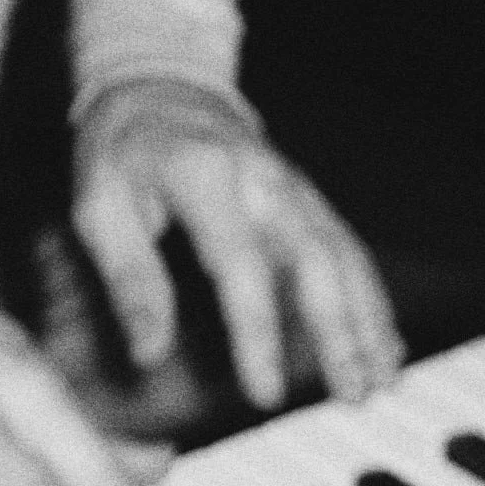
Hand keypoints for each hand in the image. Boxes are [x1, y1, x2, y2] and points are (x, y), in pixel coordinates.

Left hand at [73, 83, 402, 411]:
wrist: (159, 89)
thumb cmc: (122, 156)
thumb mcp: (99, 208)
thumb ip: (131, 280)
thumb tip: (150, 357)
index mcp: (204, 177)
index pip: (239, 264)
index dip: (256, 334)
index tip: (265, 396)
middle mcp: (262, 178)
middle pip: (314, 258)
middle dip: (339, 331)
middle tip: (352, 397)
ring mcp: (292, 185)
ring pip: (343, 253)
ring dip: (368, 320)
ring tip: (383, 382)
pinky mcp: (307, 196)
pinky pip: (348, 247)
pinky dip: (371, 298)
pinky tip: (385, 345)